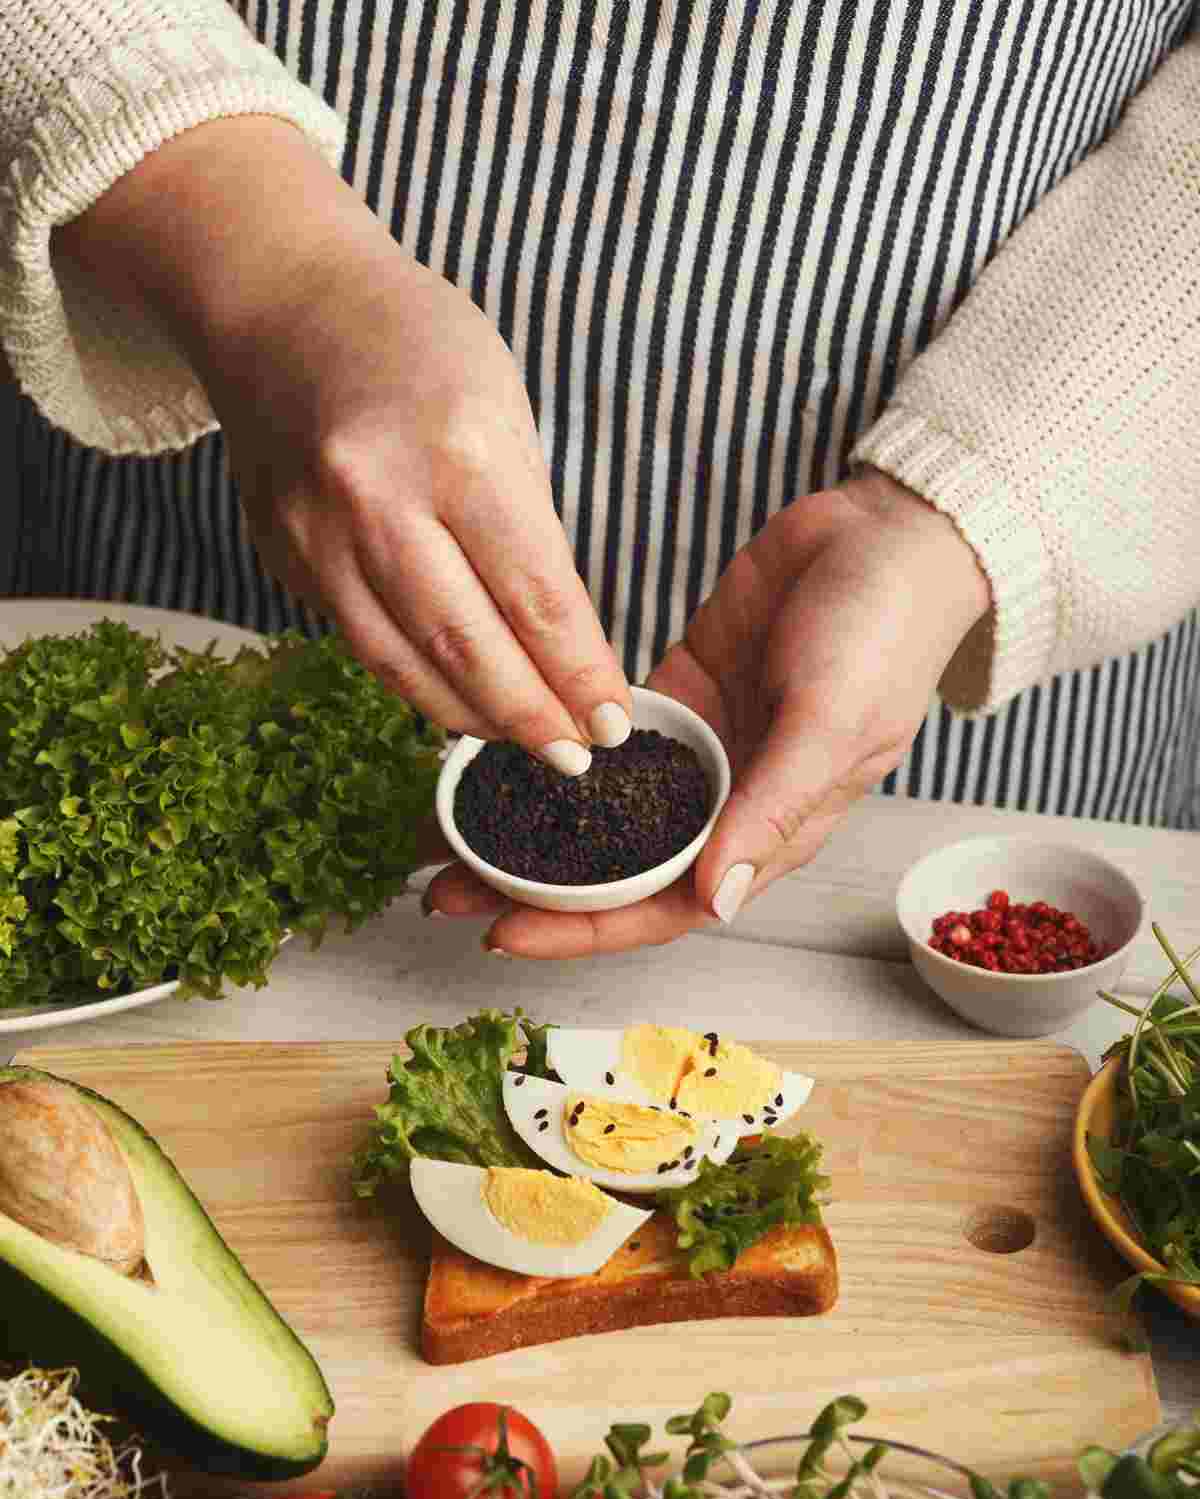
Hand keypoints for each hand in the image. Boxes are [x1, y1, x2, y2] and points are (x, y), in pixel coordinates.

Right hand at [57, 119, 630, 771]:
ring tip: (522, 743)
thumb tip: (561, 640)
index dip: (580, 674)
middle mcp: (377, 499)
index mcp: (457, 450)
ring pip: (402, 664)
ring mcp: (317, 533)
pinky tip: (456, 701)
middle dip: (530, 718)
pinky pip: (359, 641)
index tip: (615, 719)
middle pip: (467, 647)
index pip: (536, 598)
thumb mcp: (503, 407)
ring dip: (471, 718)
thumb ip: (527, 525)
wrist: (278, 297)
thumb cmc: (415, 341)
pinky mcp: (282, 553)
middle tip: (575, 758)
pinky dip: (414, 681)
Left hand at [426, 471, 990, 952]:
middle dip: (532, 891)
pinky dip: (544, 747)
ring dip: (527, 827)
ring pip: (595, 811)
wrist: (886, 533)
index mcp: (768, 833)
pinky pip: (596, 737)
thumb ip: (772, 808)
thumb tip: (716, 901)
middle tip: (446, 896)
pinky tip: (487, 757)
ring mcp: (695, 749)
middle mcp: (723, 804)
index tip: (507, 933)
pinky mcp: (672, 694)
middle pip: (615, 871)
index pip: (665, 907)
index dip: (586, 928)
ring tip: (446, 838)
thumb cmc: (884, 635)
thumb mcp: (832, 723)